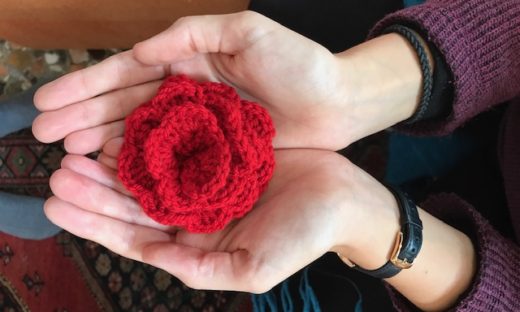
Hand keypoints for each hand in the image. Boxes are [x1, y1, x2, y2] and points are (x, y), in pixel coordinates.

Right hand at [32, 11, 352, 151]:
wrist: (337, 102)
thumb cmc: (298, 62)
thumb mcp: (245, 31)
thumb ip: (190, 33)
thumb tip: (139, 50)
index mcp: (188, 62)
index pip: (127, 73)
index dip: (86, 87)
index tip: (48, 101)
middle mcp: (186, 94)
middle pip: (125, 106)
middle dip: (83, 117)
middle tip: (44, 135)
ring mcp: (198, 126)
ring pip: (140, 134)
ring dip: (102, 142)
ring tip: (68, 154)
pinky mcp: (214, 153)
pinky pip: (169, 159)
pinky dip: (139, 164)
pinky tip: (111, 169)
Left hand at [45, 146, 380, 291]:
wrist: (343, 198)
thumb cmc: (305, 237)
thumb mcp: (254, 268)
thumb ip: (199, 270)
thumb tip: (153, 259)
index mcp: (198, 244)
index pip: (135, 237)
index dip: (95, 222)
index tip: (60, 203)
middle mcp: (195, 214)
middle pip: (133, 204)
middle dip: (94, 190)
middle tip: (59, 171)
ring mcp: (206, 182)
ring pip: (149, 174)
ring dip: (113, 164)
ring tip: (78, 149)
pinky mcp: (220, 154)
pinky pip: (178, 146)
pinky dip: (150, 140)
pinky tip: (126, 130)